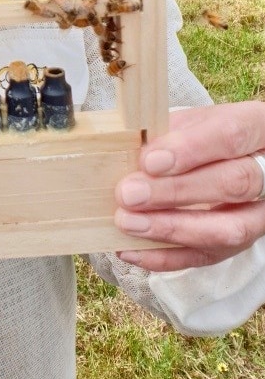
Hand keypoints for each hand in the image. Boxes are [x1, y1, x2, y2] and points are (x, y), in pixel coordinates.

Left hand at [114, 101, 264, 270]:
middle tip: (130, 194)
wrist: (217, 157)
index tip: (150, 162)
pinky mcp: (241, 244)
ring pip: (229, 229)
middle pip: (234, 183)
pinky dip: (166, 257)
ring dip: (171, 228)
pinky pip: (209, 258)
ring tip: (127, 222)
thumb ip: (168, 132)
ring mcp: (259, 213)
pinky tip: (130, 250)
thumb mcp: (189, 121)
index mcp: (257, 128)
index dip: (191, 150)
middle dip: (176, 191)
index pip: (232, 135)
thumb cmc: (198, 135)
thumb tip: (138, 155)